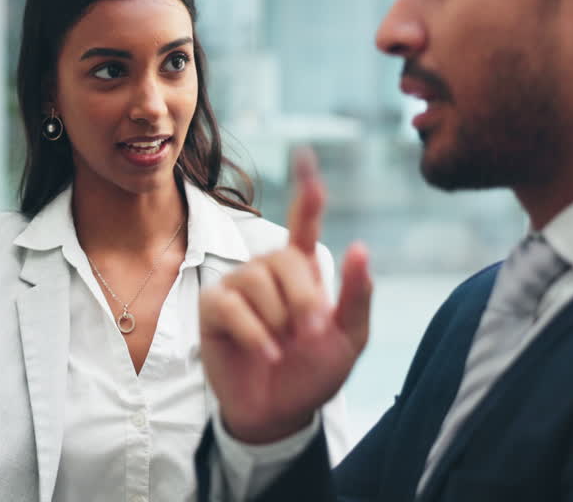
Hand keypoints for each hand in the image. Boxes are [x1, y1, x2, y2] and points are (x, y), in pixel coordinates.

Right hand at [199, 148, 372, 443]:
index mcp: (302, 272)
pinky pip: (231, 306)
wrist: (280, 413)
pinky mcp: (212, 310)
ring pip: (256, 282)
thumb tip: (359, 248)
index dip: (306, 197)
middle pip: (284, 259)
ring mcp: (237, 288)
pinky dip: (255, 333)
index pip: (303, 226)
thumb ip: (357, 297)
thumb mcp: (349, 339)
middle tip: (311, 331)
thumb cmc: (313, 373)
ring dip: (278, 320)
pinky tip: (267, 353)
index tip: (306, 160)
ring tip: (283, 347)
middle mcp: (267, 273)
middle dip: (303, 297)